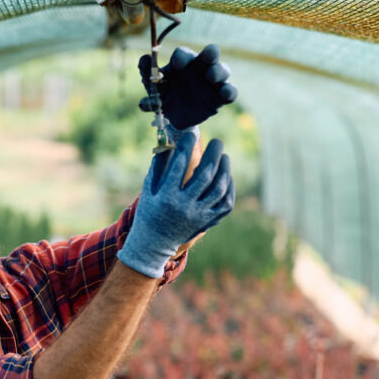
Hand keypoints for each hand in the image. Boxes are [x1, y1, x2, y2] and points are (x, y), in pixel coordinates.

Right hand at [117, 133, 234, 277]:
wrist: (154, 244)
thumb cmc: (150, 212)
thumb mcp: (149, 190)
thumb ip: (158, 167)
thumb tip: (169, 143)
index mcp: (166, 197)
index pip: (179, 167)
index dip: (186, 147)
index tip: (191, 135)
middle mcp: (184, 207)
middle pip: (204, 176)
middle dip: (213, 155)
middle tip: (217, 142)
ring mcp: (198, 216)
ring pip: (219, 190)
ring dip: (225, 170)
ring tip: (224, 157)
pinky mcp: (207, 222)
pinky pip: (225, 204)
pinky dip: (229, 188)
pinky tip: (227, 177)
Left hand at [138, 44, 237, 130]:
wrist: (174, 119)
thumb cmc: (165, 97)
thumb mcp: (155, 88)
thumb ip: (147, 74)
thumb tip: (143, 59)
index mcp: (183, 63)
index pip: (184, 54)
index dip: (181, 56)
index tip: (176, 63)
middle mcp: (200, 68)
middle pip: (209, 55)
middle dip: (210, 53)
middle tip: (210, 54)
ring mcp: (213, 82)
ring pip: (222, 70)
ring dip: (219, 71)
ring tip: (211, 76)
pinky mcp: (220, 97)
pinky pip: (230, 92)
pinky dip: (230, 91)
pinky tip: (225, 93)